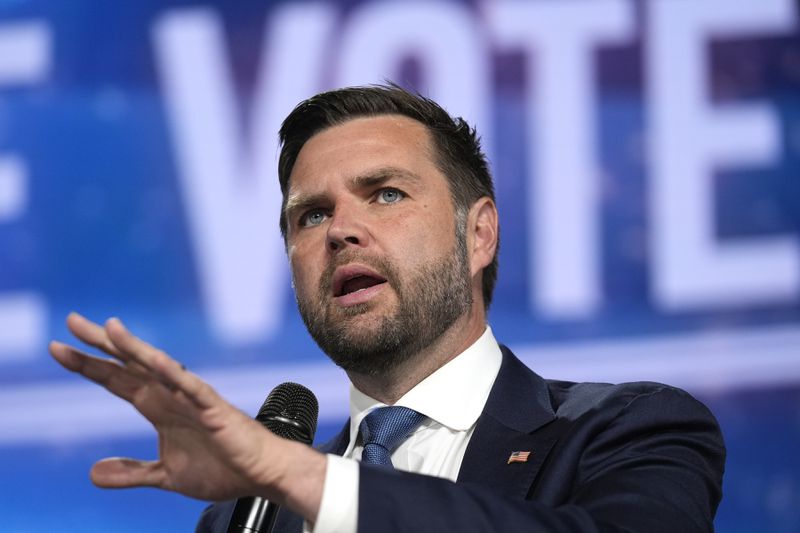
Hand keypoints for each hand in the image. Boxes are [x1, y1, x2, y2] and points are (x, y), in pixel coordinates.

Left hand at [49, 313, 324, 516]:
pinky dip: (172, 373)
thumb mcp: (165, 475)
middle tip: (71, 320)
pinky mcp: (213, 407)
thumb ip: (132, 472)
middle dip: (100, 345)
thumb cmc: (221, 468)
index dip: (88, 365)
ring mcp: (191, 398)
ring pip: (158, 368)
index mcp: (158, 407)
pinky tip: (154, 360)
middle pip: (129, 365)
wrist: (260, 475)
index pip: (117, 381)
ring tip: (109, 329)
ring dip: (133, 349)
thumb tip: (93, 472)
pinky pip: (190, 387)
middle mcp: (171, 396)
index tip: (58, 348)